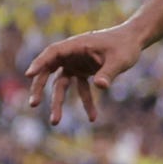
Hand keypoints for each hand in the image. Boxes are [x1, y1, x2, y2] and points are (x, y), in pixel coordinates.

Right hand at [24, 21, 143, 125]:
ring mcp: (76, 64)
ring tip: (56, 122)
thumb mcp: (119, 59)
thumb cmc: (125, 46)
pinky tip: (93, 117)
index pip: (52, 52)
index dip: (40, 63)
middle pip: (49, 70)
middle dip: (40, 88)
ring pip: (61, 84)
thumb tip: (100, 87)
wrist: (133, 41)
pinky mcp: (83, 72)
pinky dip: (86, 102)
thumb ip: (109, 72)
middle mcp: (72, 54)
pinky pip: (80, 89)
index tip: (29, 74)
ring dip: (59, 102)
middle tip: (33, 104)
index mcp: (76, 45)